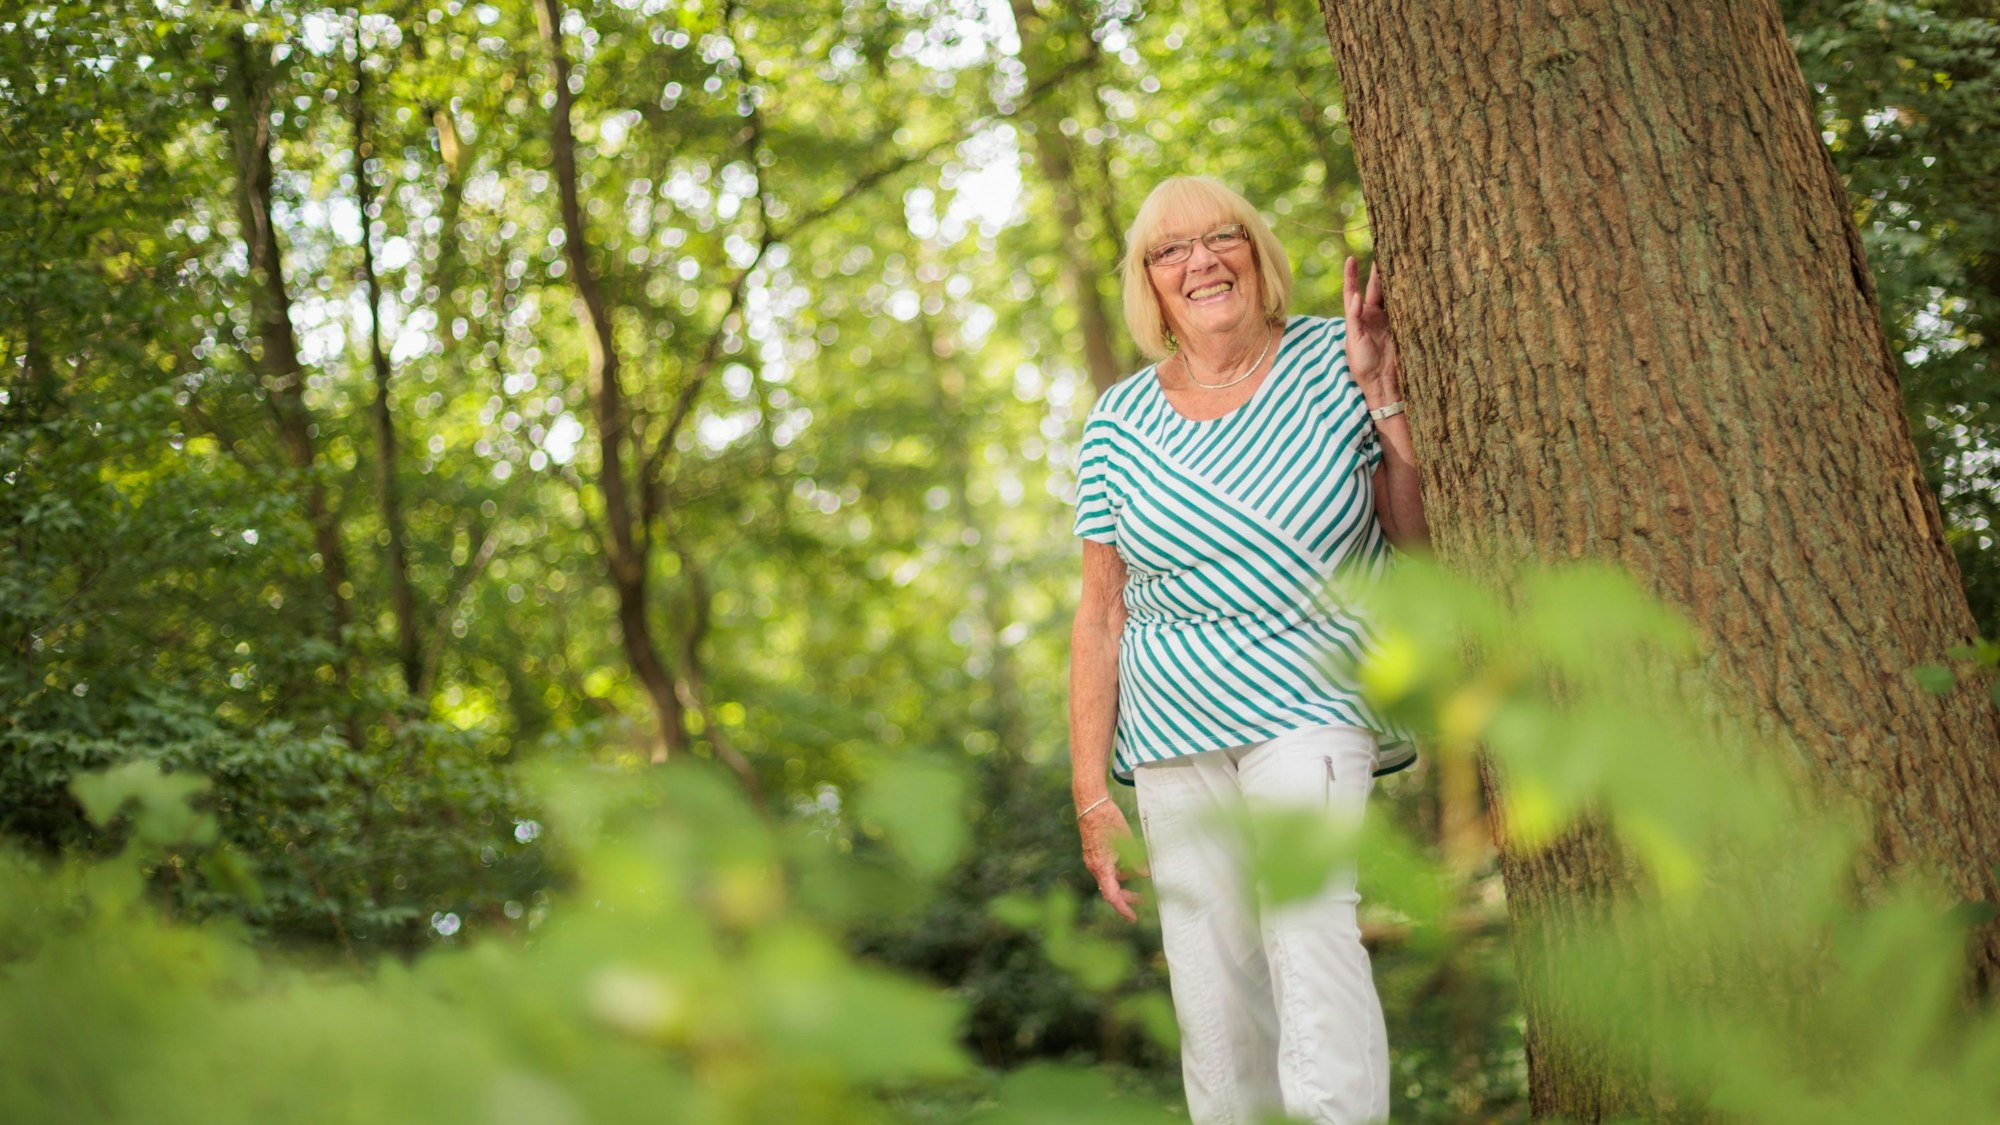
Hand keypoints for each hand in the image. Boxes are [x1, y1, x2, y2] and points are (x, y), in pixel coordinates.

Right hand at [1078, 801, 1145, 921]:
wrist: (1091, 804)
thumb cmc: (1107, 819)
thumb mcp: (1126, 840)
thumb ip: (1136, 859)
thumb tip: (1147, 873)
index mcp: (1101, 866)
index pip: (1111, 895)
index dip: (1123, 908)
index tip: (1132, 917)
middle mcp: (1094, 866)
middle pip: (1110, 890)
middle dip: (1126, 896)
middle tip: (1143, 899)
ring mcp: (1093, 860)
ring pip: (1109, 878)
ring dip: (1124, 881)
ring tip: (1141, 875)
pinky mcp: (1094, 853)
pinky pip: (1107, 868)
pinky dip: (1119, 870)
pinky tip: (1130, 863)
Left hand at [1343, 256, 1398, 398]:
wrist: (1382, 383)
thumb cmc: (1363, 365)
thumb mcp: (1354, 341)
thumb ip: (1354, 318)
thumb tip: (1355, 296)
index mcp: (1359, 318)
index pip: (1353, 292)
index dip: (1351, 275)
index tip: (1351, 258)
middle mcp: (1374, 316)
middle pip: (1376, 288)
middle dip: (1378, 271)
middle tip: (1383, 251)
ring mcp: (1390, 320)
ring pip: (1391, 295)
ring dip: (1394, 279)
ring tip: (1397, 260)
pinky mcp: (1403, 325)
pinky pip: (1404, 306)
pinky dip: (1406, 295)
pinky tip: (1408, 282)